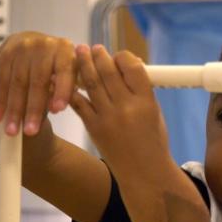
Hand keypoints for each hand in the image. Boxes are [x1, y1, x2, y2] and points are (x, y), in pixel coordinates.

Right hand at [0, 32, 75, 135]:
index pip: (64, 72)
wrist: (34, 48)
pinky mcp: (4, 53)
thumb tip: (55, 108)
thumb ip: (65, 89)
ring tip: (12, 131)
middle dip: (33, 109)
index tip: (58, 111)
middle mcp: (43, 44)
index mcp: (64, 49)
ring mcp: (21, 47)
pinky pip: (1, 81)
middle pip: (38, 81)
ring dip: (13, 110)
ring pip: (17, 83)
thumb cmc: (57, 69)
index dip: (62, 91)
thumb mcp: (68, 75)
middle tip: (31, 132)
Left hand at [69, 45, 172, 179]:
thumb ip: (141, 92)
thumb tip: (125, 70)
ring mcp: (108, 117)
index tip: (118, 55)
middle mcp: (126, 106)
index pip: (132, 67)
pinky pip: (79, 102)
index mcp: (146, 101)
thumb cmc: (153, 142)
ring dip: (84, 64)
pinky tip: (66, 79)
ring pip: (92, 83)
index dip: (123, 57)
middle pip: (109, 72)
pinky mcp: (93, 127)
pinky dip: (72, 89)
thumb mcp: (155, 113)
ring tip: (79, 52)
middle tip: (93, 48)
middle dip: (99, 56)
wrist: (144, 173)